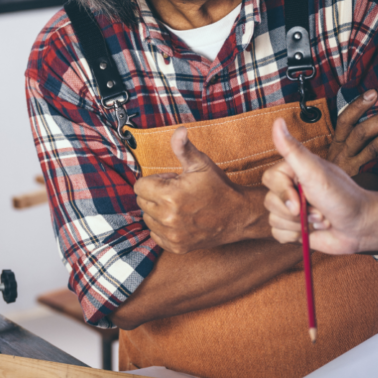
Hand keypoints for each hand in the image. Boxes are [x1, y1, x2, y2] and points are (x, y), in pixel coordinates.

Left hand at [134, 127, 258, 253]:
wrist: (237, 216)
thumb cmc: (218, 187)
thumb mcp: (201, 164)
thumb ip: (183, 148)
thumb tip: (179, 130)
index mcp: (170, 195)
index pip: (139, 186)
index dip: (155, 181)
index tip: (171, 181)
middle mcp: (168, 218)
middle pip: (142, 202)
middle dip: (155, 195)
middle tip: (177, 193)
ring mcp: (172, 235)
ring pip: (148, 219)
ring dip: (158, 211)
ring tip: (179, 206)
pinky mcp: (176, 247)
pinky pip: (155, 235)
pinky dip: (163, 228)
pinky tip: (180, 220)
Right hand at [261, 118, 375, 254]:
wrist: (362, 226)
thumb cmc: (342, 196)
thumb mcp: (314, 171)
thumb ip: (293, 149)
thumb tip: (277, 122)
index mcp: (292, 171)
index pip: (269, 180)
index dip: (283, 194)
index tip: (299, 200)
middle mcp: (290, 189)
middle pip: (269, 202)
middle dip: (295, 212)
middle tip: (318, 209)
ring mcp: (291, 210)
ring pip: (273, 220)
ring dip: (299, 225)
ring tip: (320, 219)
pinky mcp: (293, 229)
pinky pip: (277, 235)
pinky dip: (296, 237)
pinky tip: (313, 231)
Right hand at [326, 90, 377, 176]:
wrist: (332, 201)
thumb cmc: (341, 173)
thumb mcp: (340, 154)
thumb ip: (353, 138)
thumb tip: (376, 113)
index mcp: (338, 144)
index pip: (345, 120)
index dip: (358, 105)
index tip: (373, 93)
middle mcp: (343, 154)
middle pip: (361, 132)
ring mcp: (353, 168)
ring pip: (373, 148)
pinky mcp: (363, 180)